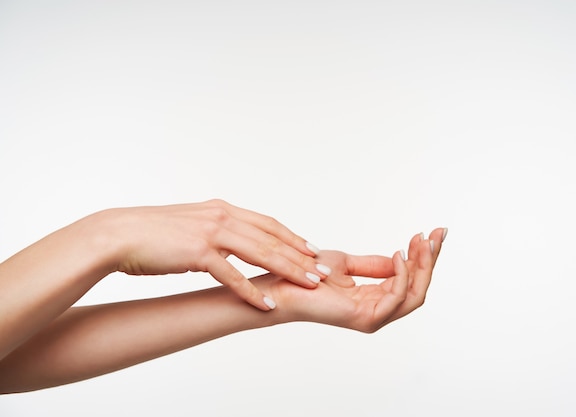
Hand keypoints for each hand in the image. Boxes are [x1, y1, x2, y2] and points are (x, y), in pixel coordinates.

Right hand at [101, 199, 327, 310]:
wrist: (119, 233)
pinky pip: (231, 275)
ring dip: (289, 270)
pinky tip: (266, 304)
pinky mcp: (197, 252)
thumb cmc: (153, 233)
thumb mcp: (192, 225)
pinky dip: (251, 291)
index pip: (268, 224)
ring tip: (311, 285)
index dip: (293, 237)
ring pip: (261, 253)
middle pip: (272, 238)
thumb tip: (230, 245)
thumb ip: (215, 231)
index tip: (312, 251)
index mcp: (222, 209)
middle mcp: (221, 217)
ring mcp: (211, 233)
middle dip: (302, 256)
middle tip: (325, 271)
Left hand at [268, 228, 445, 331]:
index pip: (410, 281)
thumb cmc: (310, 276)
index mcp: (375, 300)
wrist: (286, 285)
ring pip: (414, 294)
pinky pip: (396, 298)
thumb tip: (400, 258)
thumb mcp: (348, 264)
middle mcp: (379, 311)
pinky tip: (400, 255)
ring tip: (422, 242)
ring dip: (422, 266)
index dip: (423, 257)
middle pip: (418, 288)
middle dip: (430, 260)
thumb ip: (375, 265)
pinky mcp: (366, 318)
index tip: (431, 234)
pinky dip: (401, 275)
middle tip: (438, 235)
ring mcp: (374, 317)